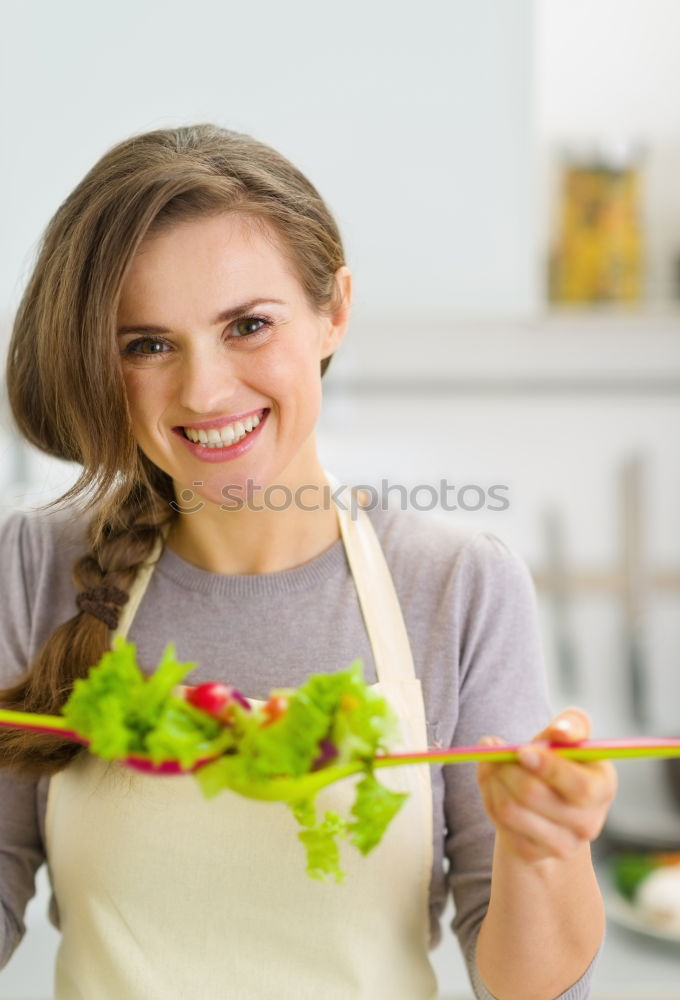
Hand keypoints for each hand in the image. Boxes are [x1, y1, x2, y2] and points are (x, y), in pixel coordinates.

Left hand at [476, 709, 617, 864]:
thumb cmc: (559, 758)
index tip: (521, 750)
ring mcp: (562, 845)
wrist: (545, 798)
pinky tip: (495, 785)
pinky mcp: (534, 853)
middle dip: (507, 768)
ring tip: (493, 764)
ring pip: (511, 810)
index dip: (548, 767)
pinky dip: (489, 797)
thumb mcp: (569, 736)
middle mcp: (589, 823)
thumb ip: (571, 724)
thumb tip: (561, 731)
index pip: (580, 786)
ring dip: (493, 780)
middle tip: (495, 750)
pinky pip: (499, 823)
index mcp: (603, 787)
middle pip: (535, 796)